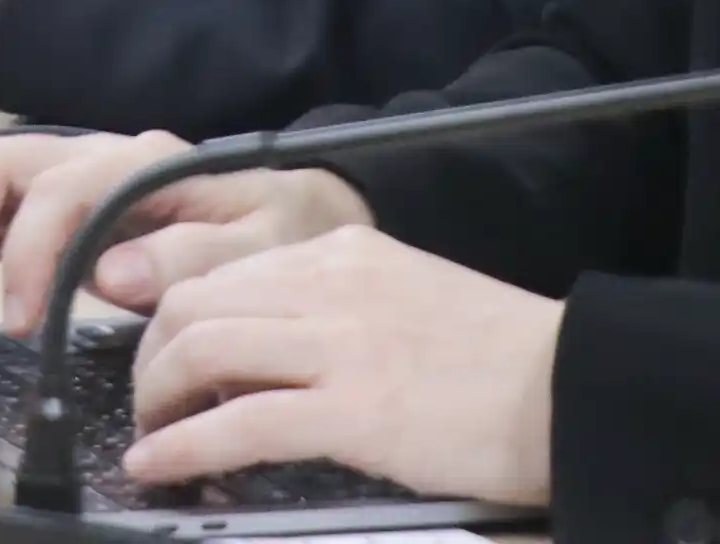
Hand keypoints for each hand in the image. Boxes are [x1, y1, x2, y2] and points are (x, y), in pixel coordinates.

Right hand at [0, 129, 370, 334]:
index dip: (26, 252)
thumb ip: (192, 256)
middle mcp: (99, 159)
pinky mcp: (64, 213)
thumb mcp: (264, 247)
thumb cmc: (288, 228)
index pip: (57, 187)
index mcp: (143, 163)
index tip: (16, 322)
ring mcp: (76, 182)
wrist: (308, 214)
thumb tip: (109, 270)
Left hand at [126, 227, 558, 506]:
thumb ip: (335, 306)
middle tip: (151, 405)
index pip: (224, 272)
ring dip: (156, 400)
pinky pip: (239, 423)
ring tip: (151, 438)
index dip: (176, 321)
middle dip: (152, 359)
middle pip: (194, 304)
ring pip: (200, 351)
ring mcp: (340, 345)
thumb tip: (267, 350)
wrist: (568, 388)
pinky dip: (182, 446)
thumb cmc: (498, 357)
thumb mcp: (405, 296)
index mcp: (342, 252)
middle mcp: (329, 282)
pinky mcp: (354, 412)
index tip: (168, 362)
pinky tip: (156, 467)